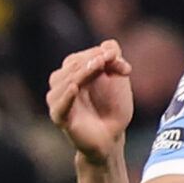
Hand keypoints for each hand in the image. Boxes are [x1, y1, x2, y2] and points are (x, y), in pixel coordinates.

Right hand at [48, 40, 133, 163]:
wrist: (112, 135)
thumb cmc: (113, 106)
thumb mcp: (118, 80)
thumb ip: (114, 59)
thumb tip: (109, 47)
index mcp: (72, 72)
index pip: (81, 57)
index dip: (102, 56)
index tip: (125, 67)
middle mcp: (60, 83)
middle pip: (73, 64)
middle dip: (95, 61)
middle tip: (114, 62)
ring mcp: (58, 100)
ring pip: (64, 80)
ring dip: (82, 72)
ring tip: (98, 67)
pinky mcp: (60, 117)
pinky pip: (59, 105)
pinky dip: (66, 96)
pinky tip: (75, 87)